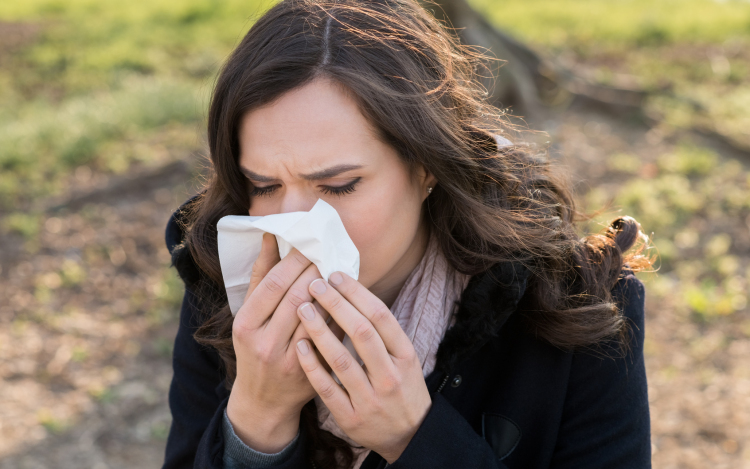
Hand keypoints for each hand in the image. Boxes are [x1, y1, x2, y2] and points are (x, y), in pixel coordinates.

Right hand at [227, 233, 336, 452]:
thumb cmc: (255, 347)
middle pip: (297, 297)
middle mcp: (265, 343)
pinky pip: (330, 336)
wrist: (264, 400)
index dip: (295, 261)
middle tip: (329, 252)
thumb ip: (261, 276)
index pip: (274, 284)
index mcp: (246, 325)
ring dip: (331, 291)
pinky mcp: (310, 371)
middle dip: (316, 271)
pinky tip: (346, 299)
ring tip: (339, 271)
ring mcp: (289, 360)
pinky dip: (338, 315)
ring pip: (317, 316)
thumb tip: (271, 237)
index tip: (309, 244)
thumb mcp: (249, 314)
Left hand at [294, 271, 431, 462]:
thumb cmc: (402, 387)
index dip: (356, 292)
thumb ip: (383, 330)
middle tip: (314, 283)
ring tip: (302, 307)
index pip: (380, 316)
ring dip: (319, 330)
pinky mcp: (351, 417)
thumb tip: (354, 291)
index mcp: (405, 356)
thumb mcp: (404, 357)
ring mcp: (370, 398)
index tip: (335, 275)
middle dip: (336, 304)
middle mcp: (390, 375)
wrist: (410, 435)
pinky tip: (300, 345)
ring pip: (341, 359)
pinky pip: (328, 388)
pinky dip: (312, 366)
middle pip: (361, 332)